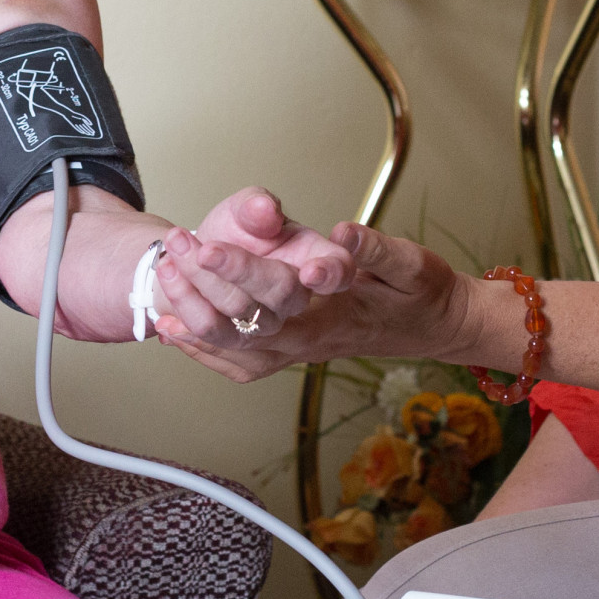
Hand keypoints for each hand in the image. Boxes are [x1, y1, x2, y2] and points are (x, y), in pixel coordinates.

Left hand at [143, 189, 353, 349]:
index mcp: (318, 261)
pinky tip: (167, 317)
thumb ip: (257, 207)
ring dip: (195, 294)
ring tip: (168, 263)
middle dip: (236, 270)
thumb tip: (263, 210)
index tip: (311, 271)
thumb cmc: (241, 236)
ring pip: (239, 325)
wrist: (213, 267)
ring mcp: (277, 336)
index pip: (337, 270)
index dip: (330, 273)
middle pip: (279, 294)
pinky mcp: (250, 359)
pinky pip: (218, 351)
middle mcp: (302, 304)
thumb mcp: (249, 211)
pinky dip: (187, 333)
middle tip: (199, 247)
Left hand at [155, 221, 475, 382]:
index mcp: (337, 312)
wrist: (431, 329)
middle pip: (244, 320)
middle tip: (178, 242)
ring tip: (167, 272)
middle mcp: (310, 339)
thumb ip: (375, 251)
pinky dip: (201, 349)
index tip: (210, 244)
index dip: (244, 269)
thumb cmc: (422, 293)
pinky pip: (236, 364)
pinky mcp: (289, 359)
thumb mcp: (412, 265)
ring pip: (232, 346)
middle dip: (203, 282)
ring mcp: (296, 354)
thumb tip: (342, 233)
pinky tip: (174, 330)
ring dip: (193, 314)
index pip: (282, 292)